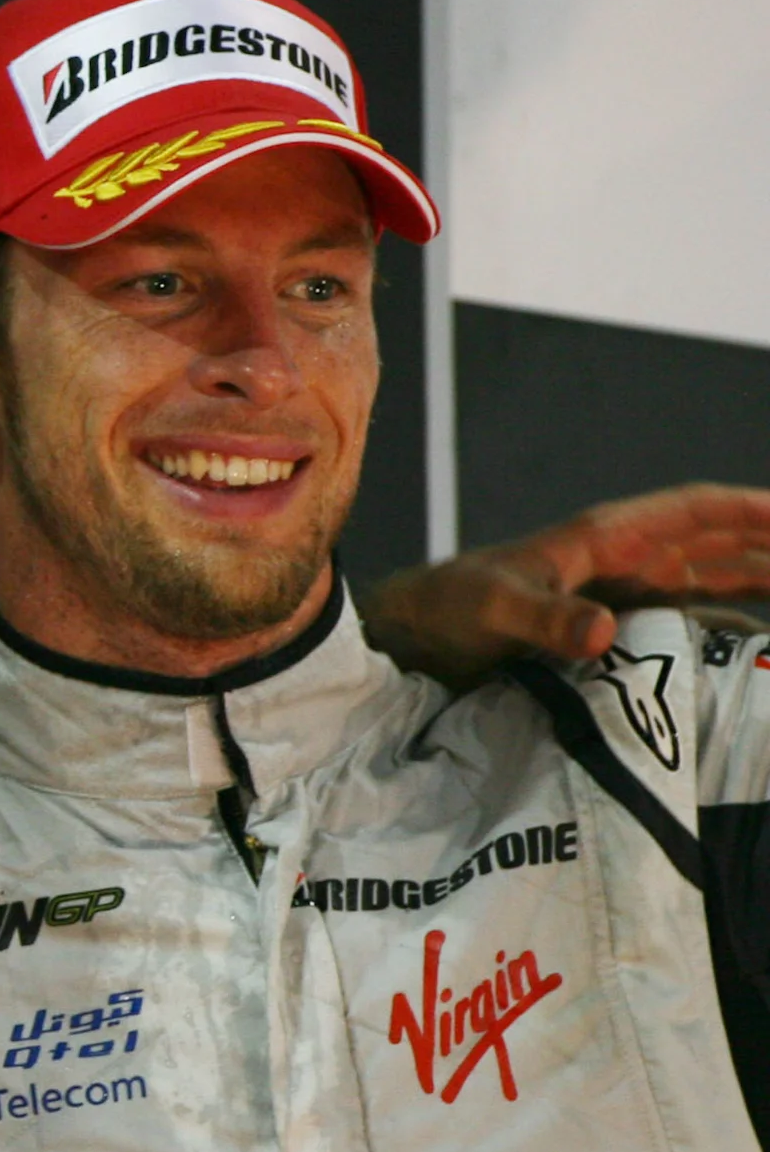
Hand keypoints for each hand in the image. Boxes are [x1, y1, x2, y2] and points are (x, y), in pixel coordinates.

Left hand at [365, 483, 769, 683]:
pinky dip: (733, 625)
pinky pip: (693, 619)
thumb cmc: (449, 607)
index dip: (750, 508)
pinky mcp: (619, 626)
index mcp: (606, 537)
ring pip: (716, 579)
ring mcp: (627, 591)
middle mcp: (626, 558)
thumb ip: (546, 618)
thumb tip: (604, 629)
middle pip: (720, 543)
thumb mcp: (494, 609)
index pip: (695, 510)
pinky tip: (762, 644)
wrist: (416, 634)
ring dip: (764, 583)